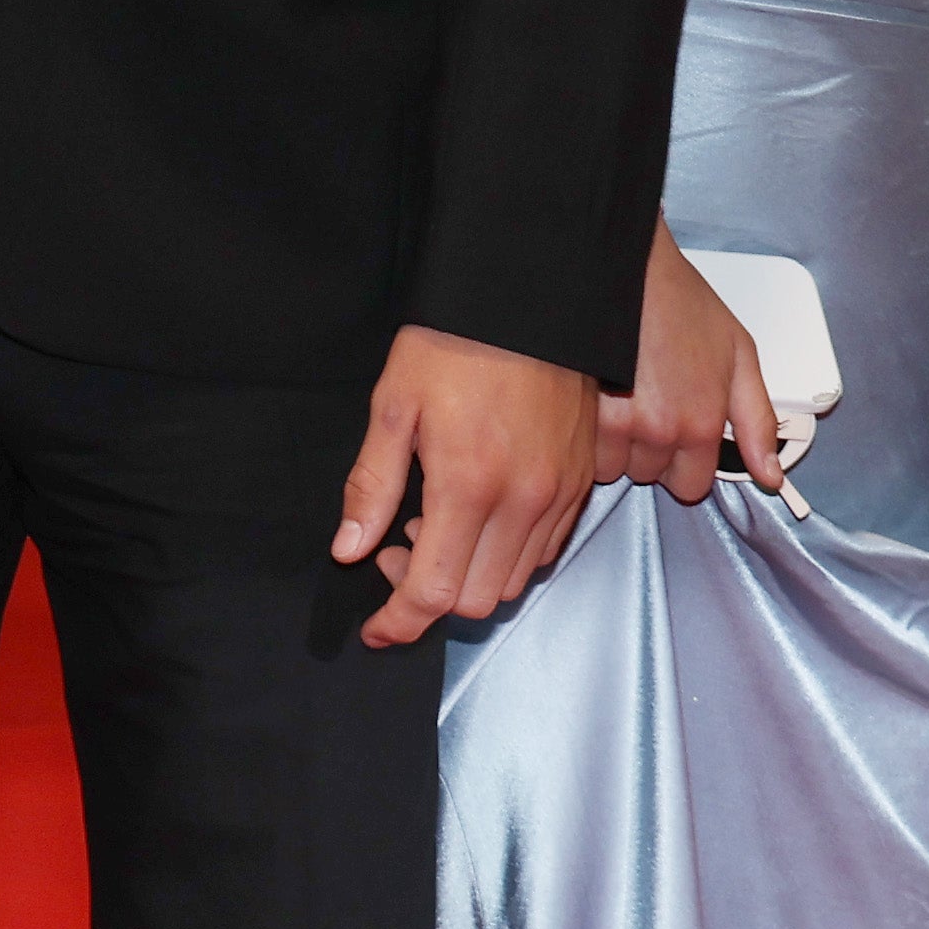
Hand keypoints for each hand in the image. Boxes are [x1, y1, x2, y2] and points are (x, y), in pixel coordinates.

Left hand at [334, 324, 597, 644]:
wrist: (527, 299)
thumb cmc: (453, 343)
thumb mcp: (393, 406)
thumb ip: (371, 486)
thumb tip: (348, 549)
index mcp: (468, 484)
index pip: (435, 591)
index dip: (400, 621)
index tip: (377, 630)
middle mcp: (522, 500)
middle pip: (476, 600)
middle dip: (429, 592)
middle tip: (398, 548)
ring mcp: (559, 494)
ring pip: (512, 581)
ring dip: (469, 574)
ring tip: (436, 523)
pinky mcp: (580, 483)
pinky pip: (544, 550)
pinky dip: (506, 553)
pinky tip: (478, 513)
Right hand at [601, 235, 789, 505]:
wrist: (624, 266)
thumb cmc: (679, 301)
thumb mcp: (739, 354)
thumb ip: (757, 422)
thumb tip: (770, 476)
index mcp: (702, 423)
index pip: (690, 487)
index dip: (685, 463)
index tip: (678, 437)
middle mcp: (661, 431)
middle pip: (650, 476)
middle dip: (649, 450)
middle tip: (647, 405)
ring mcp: (616, 423)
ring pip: (613, 467)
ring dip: (616, 444)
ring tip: (620, 399)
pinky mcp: (579, 409)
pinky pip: (584, 450)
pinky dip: (589, 433)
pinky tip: (598, 399)